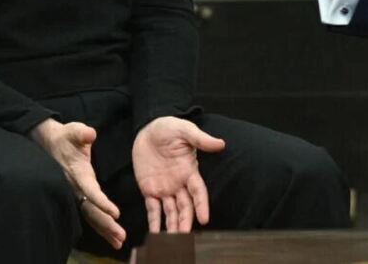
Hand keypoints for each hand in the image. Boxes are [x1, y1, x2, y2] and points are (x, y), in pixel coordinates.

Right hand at [29, 118, 124, 249]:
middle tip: (121, 236)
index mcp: (78, 173)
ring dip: (104, 229)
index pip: (90, 190)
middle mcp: (76, 187)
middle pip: (91, 209)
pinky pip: (89, 213)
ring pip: (90, 215)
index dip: (102, 202)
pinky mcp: (78, 196)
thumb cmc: (66, 137)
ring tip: (119, 242)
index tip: (116, 213)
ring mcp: (76, 193)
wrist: (50, 143)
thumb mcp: (74, 131)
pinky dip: (100, 225)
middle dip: (105, 224)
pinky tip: (110, 235)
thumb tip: (90, 134)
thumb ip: (82, 133)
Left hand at [132, 116, 224, 233]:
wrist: (147, 129)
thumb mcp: (185, 130)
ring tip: (171, 239)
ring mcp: (164, 188)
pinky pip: (152, 208)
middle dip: (186, 220)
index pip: (198, 191)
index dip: (202, 205)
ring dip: (172, 225)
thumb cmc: (169, 127)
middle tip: (184, 235)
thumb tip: (220, 144)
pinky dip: (154, 221)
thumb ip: (200, 139)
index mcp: (189, 171)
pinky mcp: (149, 189)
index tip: (204, 219)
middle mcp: (179, 183)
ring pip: (171, 211)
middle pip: (185, 206)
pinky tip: (155, 233)